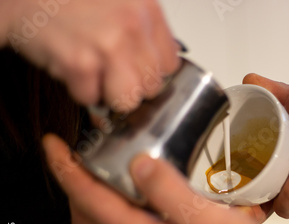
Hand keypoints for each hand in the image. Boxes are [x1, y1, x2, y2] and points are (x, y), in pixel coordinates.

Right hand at [0, 0, 179, 109]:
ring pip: (127, 99)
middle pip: (151, 86)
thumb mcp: (120, 4)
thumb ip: (142, 32)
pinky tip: (71, 64)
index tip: (138, 72)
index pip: (170, 64)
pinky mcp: (81, 62)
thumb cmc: (68, 0)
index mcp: (146, 9)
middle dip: (130, 85)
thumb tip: (156, 67)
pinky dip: (78, 89)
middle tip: (110, 70)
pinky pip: (91, 99)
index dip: (151, 73)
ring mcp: (108, 45)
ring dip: (108, 94)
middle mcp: (132, 25)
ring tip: (93, 72)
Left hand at [42, 134, 288, 223]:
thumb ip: (170, 192)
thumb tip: (140, 164)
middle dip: (71, 184)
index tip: (53, 145)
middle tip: (74, 157)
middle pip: (85, 217)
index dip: (65, 169)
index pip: (88, 200)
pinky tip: (137, 195)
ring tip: (100, 170)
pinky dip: (114, 207)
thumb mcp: (207, 221)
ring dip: (90, 196)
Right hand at [243, 74, 288, 218]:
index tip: (219, 176)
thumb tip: (250, 80)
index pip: (245, 171)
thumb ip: (283, 96)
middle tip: (248, 202)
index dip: (230, 180)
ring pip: (283, 206)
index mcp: (276, 153)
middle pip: (257, 199)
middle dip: (248, 206)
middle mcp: (286, 175)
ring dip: (288, 193)